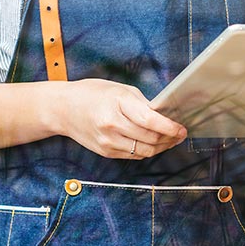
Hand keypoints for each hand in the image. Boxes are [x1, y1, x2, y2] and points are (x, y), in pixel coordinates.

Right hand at [54, 79, 186, 159]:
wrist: (63, 109)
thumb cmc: (92, 94)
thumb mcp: (119, 89)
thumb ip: (142, 103)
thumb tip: (165, 115)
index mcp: (117, 104)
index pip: (150, 121)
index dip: (170, 127)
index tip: (181, 128)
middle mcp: (111, 125)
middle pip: (150, 138)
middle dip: (169, 138)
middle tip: (180, 133)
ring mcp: (107, 141)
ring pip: (144, 151)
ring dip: (161, 147)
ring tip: (170, 140)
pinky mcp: (105, 152)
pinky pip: (133, 155)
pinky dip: (147, 150)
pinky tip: (154, 143)